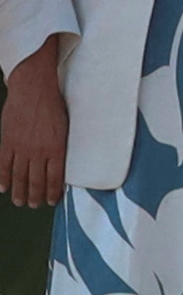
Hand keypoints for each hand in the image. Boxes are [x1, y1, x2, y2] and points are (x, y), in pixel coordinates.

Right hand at [0, 48, 65, 208]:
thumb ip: (60, 147)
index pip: (55, 178)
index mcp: (56, 148)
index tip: (51, 202)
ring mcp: (21, 148)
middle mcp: (38, 152)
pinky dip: (2, 178)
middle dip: (35, 196)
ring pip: (19, 177)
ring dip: (19, 191)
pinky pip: (3, 165)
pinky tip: (2, 187)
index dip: (53, 193)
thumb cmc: (54, 105)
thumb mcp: (65, 128)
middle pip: (36, 181)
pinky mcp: (7, 142)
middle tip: (34, 204)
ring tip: (20, 202)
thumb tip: (59, 163)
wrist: (34, 89)